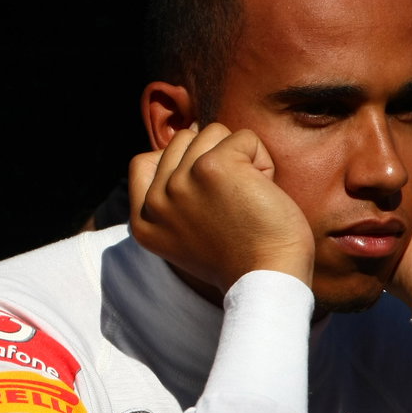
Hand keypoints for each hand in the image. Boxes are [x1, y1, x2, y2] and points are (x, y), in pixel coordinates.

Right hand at [129, 124, 313, 294]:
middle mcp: (155, 201)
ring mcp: (180, 182)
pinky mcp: (212, 167)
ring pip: (212, 133)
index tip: (206, 190)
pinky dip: (262, 161)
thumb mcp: (186, 233)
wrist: (268, 280)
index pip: (143, 162)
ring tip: (248, 197)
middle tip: (233, 202)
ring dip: (240, 158)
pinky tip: (264, 192)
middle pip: (183, 141)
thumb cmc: (241, 256)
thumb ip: (173, 195)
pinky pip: (244, 138)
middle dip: (215, 158)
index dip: (178, 162)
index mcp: (144, 221)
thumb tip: (188, 134)